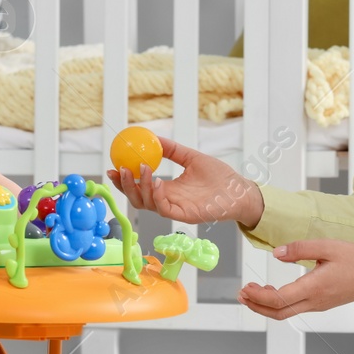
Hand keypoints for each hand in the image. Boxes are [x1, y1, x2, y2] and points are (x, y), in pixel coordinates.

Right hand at [106, 135, 264, 225]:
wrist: (239, 190)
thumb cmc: (219, 176)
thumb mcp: (192, 157)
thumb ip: (173, 150)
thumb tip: (153, 137)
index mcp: (167, 189)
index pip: (139, 187)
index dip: (123, 179)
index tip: (114, 165)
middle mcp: (167, 200)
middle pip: (137, 198)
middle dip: (124, 186)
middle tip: (119, 169)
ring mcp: (175, 209)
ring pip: (147, 204)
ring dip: (140, 186)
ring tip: (143, 169)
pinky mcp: (185, 216)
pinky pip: (164, 209)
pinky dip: (157, 196)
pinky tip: (157, 182)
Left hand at [238, 240, 353, 319]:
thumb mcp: (328, 246)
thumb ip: (300, 249)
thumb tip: (277, 253)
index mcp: (314, 287)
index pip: (278, 300)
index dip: (257, 297)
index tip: (245, 288)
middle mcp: (314, 301)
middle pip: (277, 313)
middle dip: (255, 306)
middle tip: (241, 293)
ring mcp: (317, 305)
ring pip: (285, 313)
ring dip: (265, 306)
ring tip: (251, 292)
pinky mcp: (320, 304)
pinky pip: (294, 308)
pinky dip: (277, 303)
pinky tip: (271, 292)